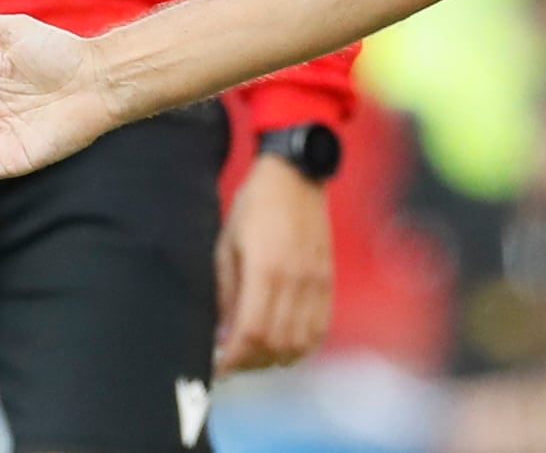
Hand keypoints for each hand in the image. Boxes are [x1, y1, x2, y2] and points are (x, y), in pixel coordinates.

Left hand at [214, 155, 333, 373]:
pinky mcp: (327, 279)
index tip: (218, 368)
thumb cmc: (254, 207)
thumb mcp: (226, 246)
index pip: (251, 333)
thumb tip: (223, 335)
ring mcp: (316, 280)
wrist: (295, 176)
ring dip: (276, 358)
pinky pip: (320, 327)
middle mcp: (296, 279)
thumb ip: (226, 293)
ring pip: (300, 342)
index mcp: (266, 269)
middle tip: (233, 362)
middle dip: (251, 363)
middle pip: (276, 344)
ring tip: (256, 355)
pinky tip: (284, 344)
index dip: (233, 359)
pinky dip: (302, 345)